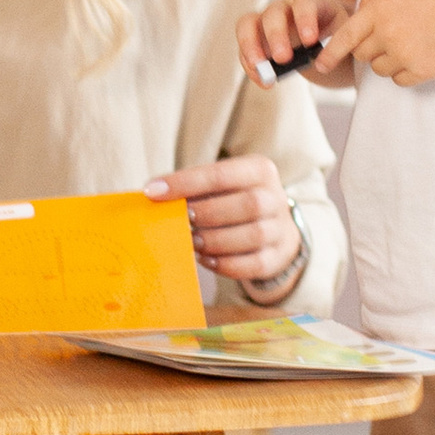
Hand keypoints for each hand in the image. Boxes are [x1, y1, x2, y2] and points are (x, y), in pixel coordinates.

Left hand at [146, 155, 304, 296]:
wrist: (274, 227)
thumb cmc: (234, 200)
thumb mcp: (221, 185)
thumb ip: (194, 187)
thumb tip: (153, 194)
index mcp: (260, 170)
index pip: (220, 174)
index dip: (185, 183)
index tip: (152, 191)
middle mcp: (276, 197)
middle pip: (246, 205)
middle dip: (205, 214)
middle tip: (180, 221)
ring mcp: (281, 229)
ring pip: (252, 235)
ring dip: (214, 240)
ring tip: (190, 241)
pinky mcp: (278, 257)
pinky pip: (253, 264)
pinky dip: (225, 264)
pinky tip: (205, 259)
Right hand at [237, 0, 359, 88]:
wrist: (326, 34)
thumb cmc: (334, 32)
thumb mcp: (343, 33)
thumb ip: (336, 43)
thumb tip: (324, 60)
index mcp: (309, 2)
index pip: (304, 4)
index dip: (305, 20)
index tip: (311, 41)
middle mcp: (284, 7)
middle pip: (273, 13)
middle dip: (276, 36)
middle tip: (283, 59)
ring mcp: (266, 21)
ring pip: (248, 24)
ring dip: (251, 47)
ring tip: (262, 71)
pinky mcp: (256, 38)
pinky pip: (245, 48)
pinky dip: (251, 65)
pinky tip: (263, 81)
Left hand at [337, 0, 434, 87]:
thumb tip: (356, 14)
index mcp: (379, 10)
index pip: (345, 37)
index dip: (329, 53)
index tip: (319, 65)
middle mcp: (388, 35)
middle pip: (361, 55)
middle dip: (369, 47)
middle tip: (390, 34)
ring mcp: (404, 55)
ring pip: (379, 69)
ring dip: (388, 60)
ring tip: (411, 40)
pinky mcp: (420, 71)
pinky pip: (399, 80)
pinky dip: (405, 71)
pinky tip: (421, 52)